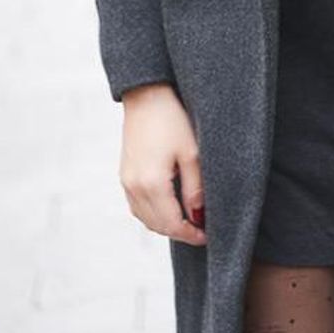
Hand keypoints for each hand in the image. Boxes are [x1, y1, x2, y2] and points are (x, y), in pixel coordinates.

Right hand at [119, 83, 206, 245]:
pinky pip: (137, 205)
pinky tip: (170, 207)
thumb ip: (195, 189)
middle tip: (202, 231)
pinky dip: (153, 213)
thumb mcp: (192, 154)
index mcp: (151, 184)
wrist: (147, 95)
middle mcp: (134, 187)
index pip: (171, 224)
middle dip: (180, 232)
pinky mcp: (124, 174)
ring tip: (189, 220)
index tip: (209, 236)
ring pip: (145, 218)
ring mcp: (126, 181)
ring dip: (166, 224)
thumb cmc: (173, 120)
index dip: (191, 235)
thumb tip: (198, 217)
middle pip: (157, 225)